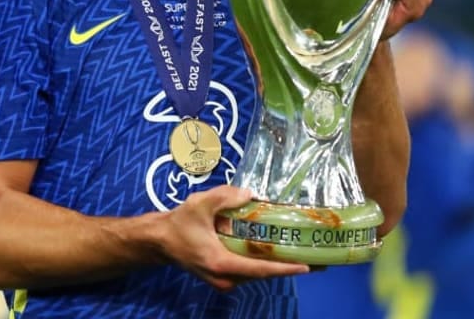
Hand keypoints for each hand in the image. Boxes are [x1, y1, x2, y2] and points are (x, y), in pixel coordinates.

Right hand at [160, 185, 308, 291]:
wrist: (160, 240)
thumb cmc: (180, 223)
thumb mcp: (201, 203)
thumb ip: (225, 197)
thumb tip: (251, 194)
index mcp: (222, 263)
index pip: (259, 269)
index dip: (284, 268)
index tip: (307, 266)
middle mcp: (226, 278)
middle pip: (262, 274)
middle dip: (287, 266)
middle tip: (313, 257)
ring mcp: (223, 280)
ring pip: (255, 274)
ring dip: (275, 264)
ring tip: (298, 251)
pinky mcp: (222, 275)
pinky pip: (247, 270)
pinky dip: (262, 262)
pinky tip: (273, 250)